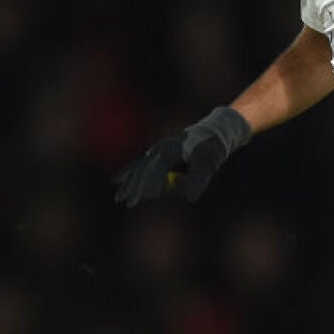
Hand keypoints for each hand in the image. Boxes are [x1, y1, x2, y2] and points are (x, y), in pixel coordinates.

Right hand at [114, 106, 252, 206]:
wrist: (214, 131)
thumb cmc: (212, 148)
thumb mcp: (209, 165)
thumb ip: (198, 180)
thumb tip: (189, 198)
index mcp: (172, 150)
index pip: (154, 170)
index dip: (146, 186)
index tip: (139, 200)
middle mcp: (161, 149)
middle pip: (143, 169)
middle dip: (133, 186)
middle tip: (124, 202)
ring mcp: (159, 149)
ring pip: (139, 166)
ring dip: (129, 182)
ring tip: (118, 196)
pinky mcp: (159, 152)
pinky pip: (141, 163)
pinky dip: (130, 173)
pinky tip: (118, 180)